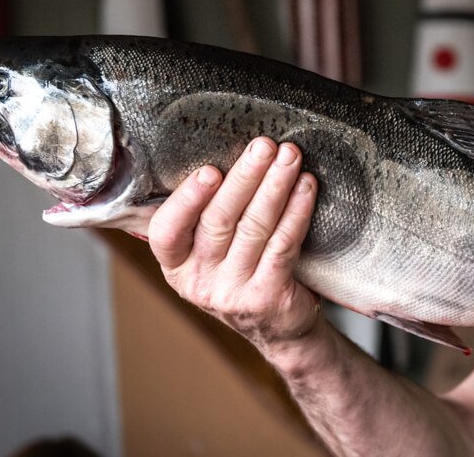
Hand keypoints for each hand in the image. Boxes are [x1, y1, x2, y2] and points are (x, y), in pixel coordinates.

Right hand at [148, 137, 321, 352]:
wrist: (279, 328)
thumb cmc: (245, 272)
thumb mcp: (212, 253)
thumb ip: (208, 216)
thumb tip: (227, 152)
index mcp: (176, 265)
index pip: (167, 232)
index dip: (187, 200)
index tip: (210, 170)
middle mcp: (199, 281)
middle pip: (219, 221)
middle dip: (245, 177)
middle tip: (264, 145)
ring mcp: (232, 292)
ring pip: (254, 228)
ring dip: (275, 186)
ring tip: (290, 157)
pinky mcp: (267, 296)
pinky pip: (283, 244)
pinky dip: (297, 211)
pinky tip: (307, 187)